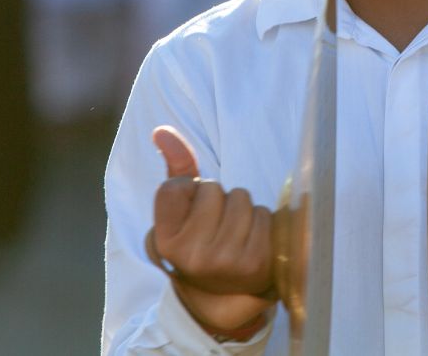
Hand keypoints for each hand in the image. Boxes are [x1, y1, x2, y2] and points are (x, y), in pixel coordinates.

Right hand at [146, 126, 275, 335]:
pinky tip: (252, 241)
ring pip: (241, 199)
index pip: (176, 186)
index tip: (191, 215)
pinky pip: (265, 215)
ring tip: (234, 233)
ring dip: (242, 209)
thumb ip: (174, 168)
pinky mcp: (256, 262)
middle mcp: (192, 254)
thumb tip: (162, 131)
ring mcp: (225, 260)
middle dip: (218, 200)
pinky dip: (261, 223)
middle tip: (216, 227)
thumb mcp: (180, 213)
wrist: (226, 297)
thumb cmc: (200, 242)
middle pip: (213, 189)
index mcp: (165, 242)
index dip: (188, 192)